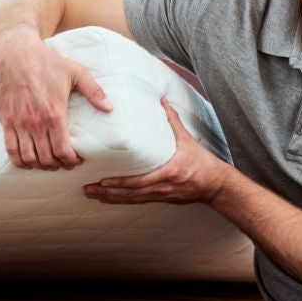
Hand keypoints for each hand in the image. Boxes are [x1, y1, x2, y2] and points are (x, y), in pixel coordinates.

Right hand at [0, 30, 111, 169]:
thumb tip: (110, 108)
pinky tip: (27, 162)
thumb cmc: (48, 63)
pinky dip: (19, 161)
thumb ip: (94, 91)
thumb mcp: (76, 72)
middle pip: (47, 158)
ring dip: (39, 166)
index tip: (77, 160)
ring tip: (47, 163)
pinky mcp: (6, 121)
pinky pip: (10, 150)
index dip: (71, 161)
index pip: (63, 150)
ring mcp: (19, 123)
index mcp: (54, 113)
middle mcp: (35, 122)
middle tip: (64, 163)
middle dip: (57, 165)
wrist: (16, 55)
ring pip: (29, 157)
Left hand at [84, 98, 231, 204]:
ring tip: (91, 195)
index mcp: (168, 172)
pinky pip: (137, 201)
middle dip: (107, 193)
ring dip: (110, 199)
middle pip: (130, 194)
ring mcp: (160, 196)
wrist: (214, 184)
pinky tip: (109, 199)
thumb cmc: (201, 162)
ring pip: (131, 200)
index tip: (103, 182)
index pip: (140, 181)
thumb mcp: (187, 139)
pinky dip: (121, 200)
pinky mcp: (160, 199)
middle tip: (87, 190)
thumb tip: (160, 99)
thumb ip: (172, 120)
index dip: (120, 184)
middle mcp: (161, 187)